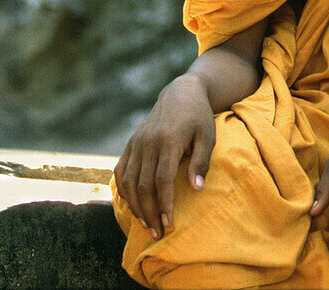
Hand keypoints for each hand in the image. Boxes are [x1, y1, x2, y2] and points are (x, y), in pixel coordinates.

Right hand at [113, 73, 215, 239]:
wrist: (180, 93)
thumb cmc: (198, 118)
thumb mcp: (207, 137)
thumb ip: (201, 162)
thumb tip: (196, 190)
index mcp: (168, 140)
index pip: (162, 180)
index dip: (164, 203)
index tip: (169, 223)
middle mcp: (148, 142)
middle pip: (143, 185)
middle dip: (149, 212)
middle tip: (158, 233)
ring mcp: (136, 143)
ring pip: (129, 181)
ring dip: (135, 206)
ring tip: (146, 224)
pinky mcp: (130, 143)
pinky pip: (121, 171)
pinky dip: (123, 191)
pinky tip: (132, 206)